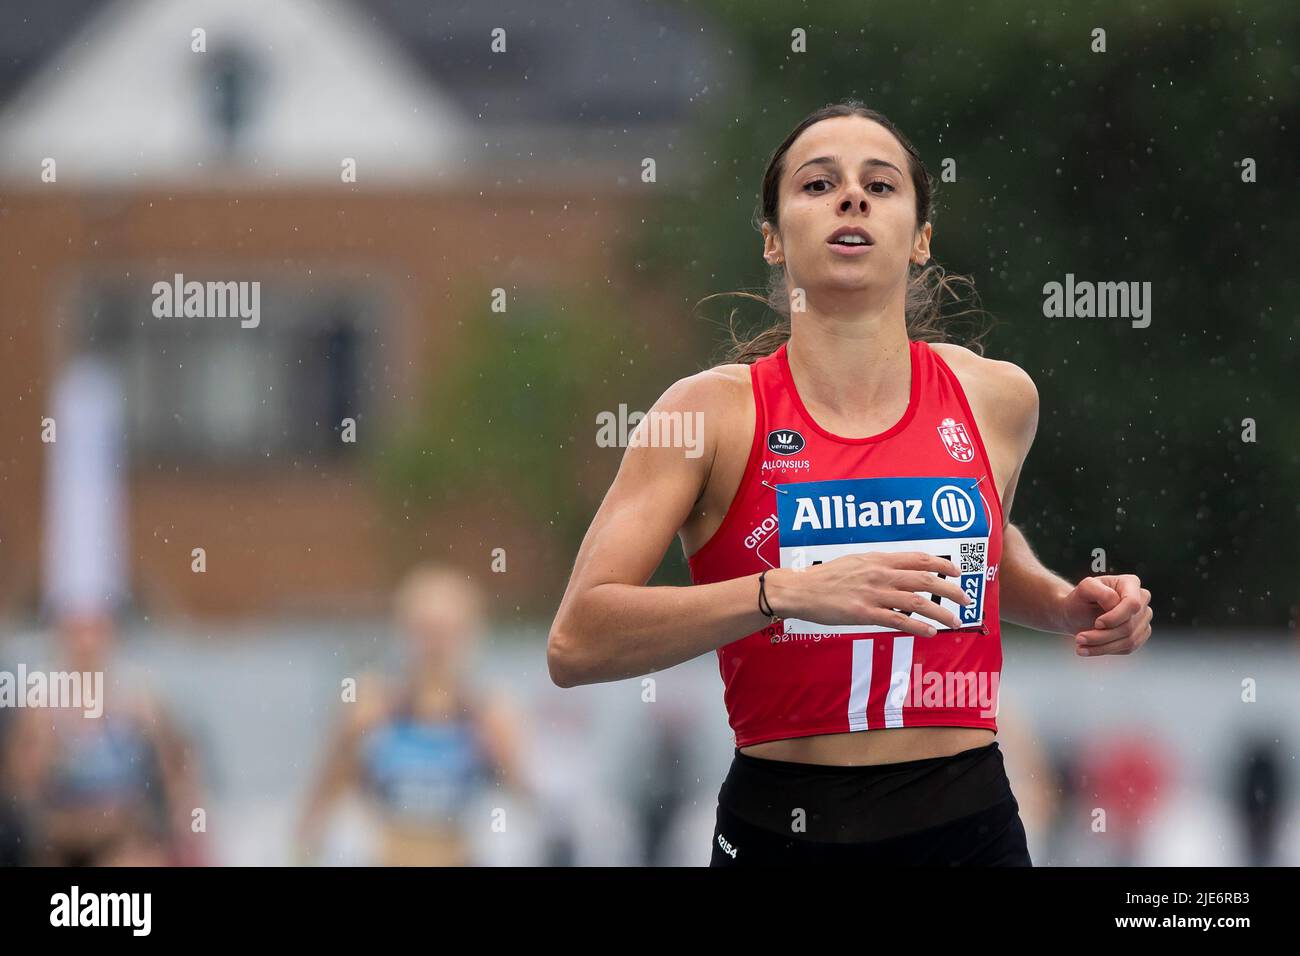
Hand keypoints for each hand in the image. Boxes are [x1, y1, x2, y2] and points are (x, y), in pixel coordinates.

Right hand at [766, 551, 972, 637]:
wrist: (800, 590)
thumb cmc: (825, 577)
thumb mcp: (854, 562)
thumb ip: (877, 566)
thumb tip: (897, 571)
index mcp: (878, 559)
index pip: (918, 558)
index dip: (941, 565)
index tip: (956, 572)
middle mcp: (880, 574)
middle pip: (925, 579)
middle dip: (950, 589)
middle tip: (966, 599)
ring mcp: (873, 594)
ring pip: (917, 601)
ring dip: (941, 612)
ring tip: (955, 620)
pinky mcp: (865, 613)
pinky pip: (898, 620)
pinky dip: (918, 627)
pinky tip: (930, 632)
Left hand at [1057, 574, 1151, 655]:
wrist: (1077, 613)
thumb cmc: (1081, 599)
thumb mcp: (1084, 588)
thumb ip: (1101, 591)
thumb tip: (1115, 604)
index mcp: (1131, 583)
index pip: (1132, 604)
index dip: (1115, 617)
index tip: (1097, 623)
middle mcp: (1142, 600)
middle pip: (1129, 626)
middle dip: (1102, 635)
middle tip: (1080, 638)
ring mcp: (1143, 619)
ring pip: (1129, 640)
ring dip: (1102, 646)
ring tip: (1081, 645)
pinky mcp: (1140, 635)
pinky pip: (1128, 648)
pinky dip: (1106, 650)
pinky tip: (1089, 649)